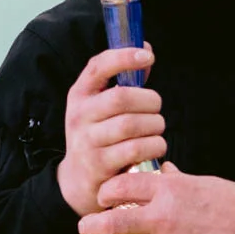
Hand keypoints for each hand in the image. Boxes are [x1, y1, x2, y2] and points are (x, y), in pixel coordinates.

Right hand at [56, 46, 164, 215]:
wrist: (77, 181)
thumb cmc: (98, 136)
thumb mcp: (101, 108)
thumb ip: (123, 82)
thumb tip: (146, 51)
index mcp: (80, 94)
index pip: (98, 66)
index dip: (124, 57)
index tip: (147, 56)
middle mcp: (79, 116)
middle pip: (122, 98)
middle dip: (150, 101)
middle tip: (156, 110)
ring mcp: (87, 142)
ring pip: (132, 125)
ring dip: (155, 126)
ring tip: (156, 131)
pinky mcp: (99, 166)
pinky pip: (136, 150)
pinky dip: (154, 147)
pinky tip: (154, 147)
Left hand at [77, 164, 234, 233]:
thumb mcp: (205, 183)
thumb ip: (178, 180)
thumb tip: (163, 172)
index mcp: (169, 190)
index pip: (122, 187)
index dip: (107, 193)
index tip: (103, 198)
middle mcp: (162, 218)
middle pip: (113, 224)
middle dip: (93, 227)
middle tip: (86, 229)